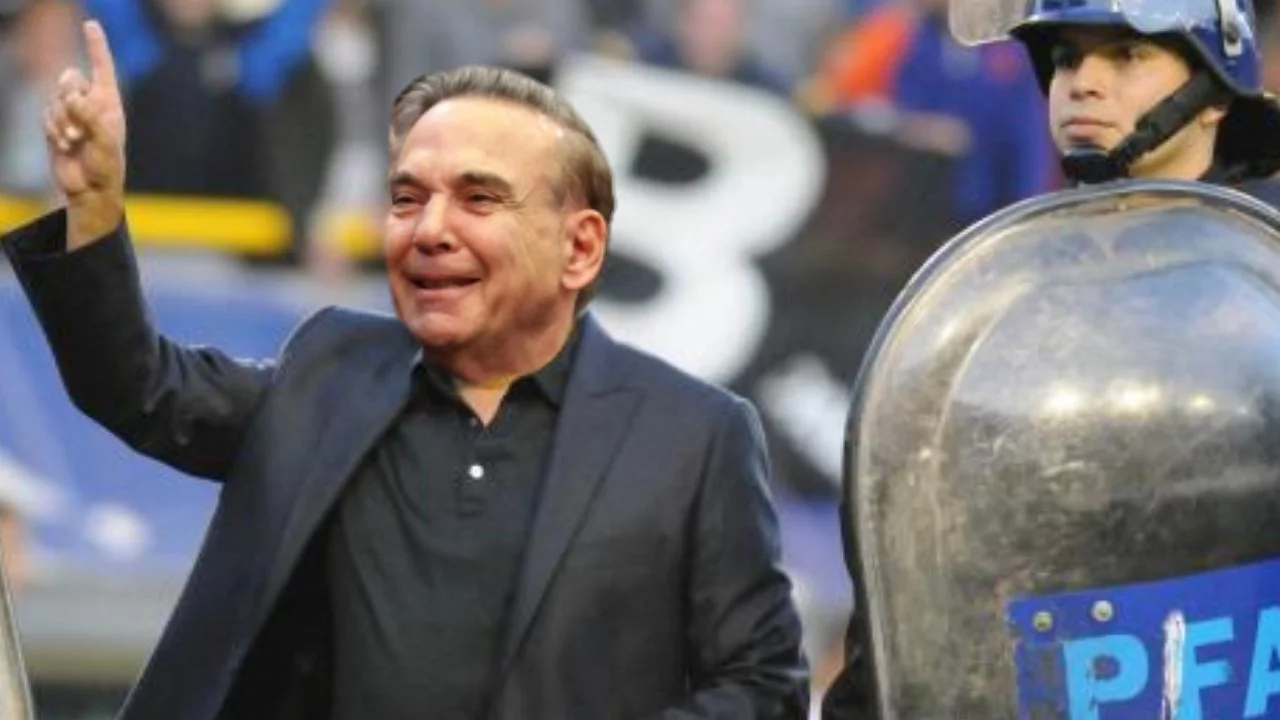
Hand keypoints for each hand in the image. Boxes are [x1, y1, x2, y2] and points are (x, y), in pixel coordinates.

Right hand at [43, 21, 126, 248]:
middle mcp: (90, 103)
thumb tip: (74, 98)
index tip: (92, 24)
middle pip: (69, 78)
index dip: (96, 46)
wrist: (89, 189)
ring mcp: (71, 113)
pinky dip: (52, 130)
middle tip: (79, 127)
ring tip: (75, 141)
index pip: (102, 67)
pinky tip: (64, 145)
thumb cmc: (106, 166)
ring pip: (54, 98)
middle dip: (68, 98)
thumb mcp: (105, 142)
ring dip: (61, 122)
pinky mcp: (54, 124)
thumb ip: (91, 117)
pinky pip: (45, 114)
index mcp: (109, 102)